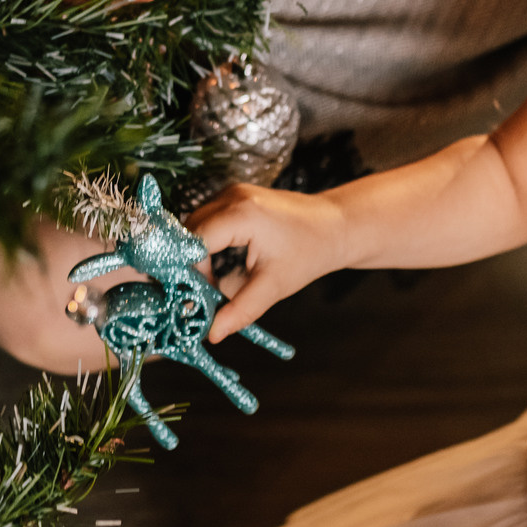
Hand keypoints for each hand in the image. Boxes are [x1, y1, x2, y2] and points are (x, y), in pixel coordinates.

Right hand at [188, 184, 347, 339]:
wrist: (336, 226)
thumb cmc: (310, 253)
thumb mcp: (274, 286)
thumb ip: (241, 310)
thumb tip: (212, 334)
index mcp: (241, 214)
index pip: (194, 242)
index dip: (189, 272)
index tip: (194, 299)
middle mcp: (231, 196)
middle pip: (189, 231)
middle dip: (190, 265)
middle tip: (200, 294)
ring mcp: (232, 193)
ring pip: (195, 226)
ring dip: (196, 255)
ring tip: (211, 283)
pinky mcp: (235, 197)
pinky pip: (207, 221)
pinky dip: (206, 244)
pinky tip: (218, 267)